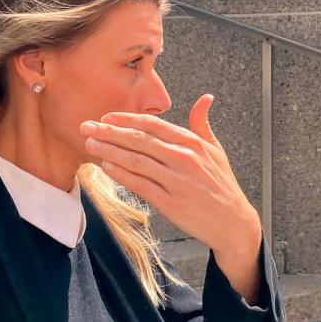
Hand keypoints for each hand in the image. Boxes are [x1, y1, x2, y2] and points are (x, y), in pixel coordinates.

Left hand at [80, 94, 262, 303]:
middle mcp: (184, 159)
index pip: (154, 126)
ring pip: (136, 161)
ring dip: (109, 152)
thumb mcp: (217, 150)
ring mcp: (177, 182)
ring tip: (90, 145)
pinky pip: (141, 185)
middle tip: (87, 127)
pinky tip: (106, 167)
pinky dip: (122, 175)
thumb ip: (203, 124)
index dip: (127, 120)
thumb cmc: (222, 185)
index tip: (106, 117)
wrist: (233, 223)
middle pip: (140, 141)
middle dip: (110, 132)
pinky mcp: (171, 203)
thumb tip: (205, 98)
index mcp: (193, 143)